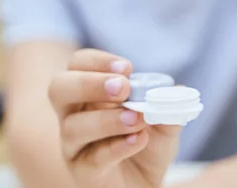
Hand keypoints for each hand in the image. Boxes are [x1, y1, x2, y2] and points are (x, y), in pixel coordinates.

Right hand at [48, 49, 181, 187]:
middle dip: (88, 83)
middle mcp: (73, 113)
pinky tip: (138, 140)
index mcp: (89, 91)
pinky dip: (117, 147)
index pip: (78, 64)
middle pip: (59, 88)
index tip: (127, 68)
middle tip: (122, 88)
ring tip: (137, 119)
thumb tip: (177, 91)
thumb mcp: (164, 120)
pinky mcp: (82, 170)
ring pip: (73, 126)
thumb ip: (167, 106)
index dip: (97, 61)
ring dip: (107, 119)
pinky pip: (91, 158)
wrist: (147, 182)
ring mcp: (73, 143)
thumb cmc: (147, 143)